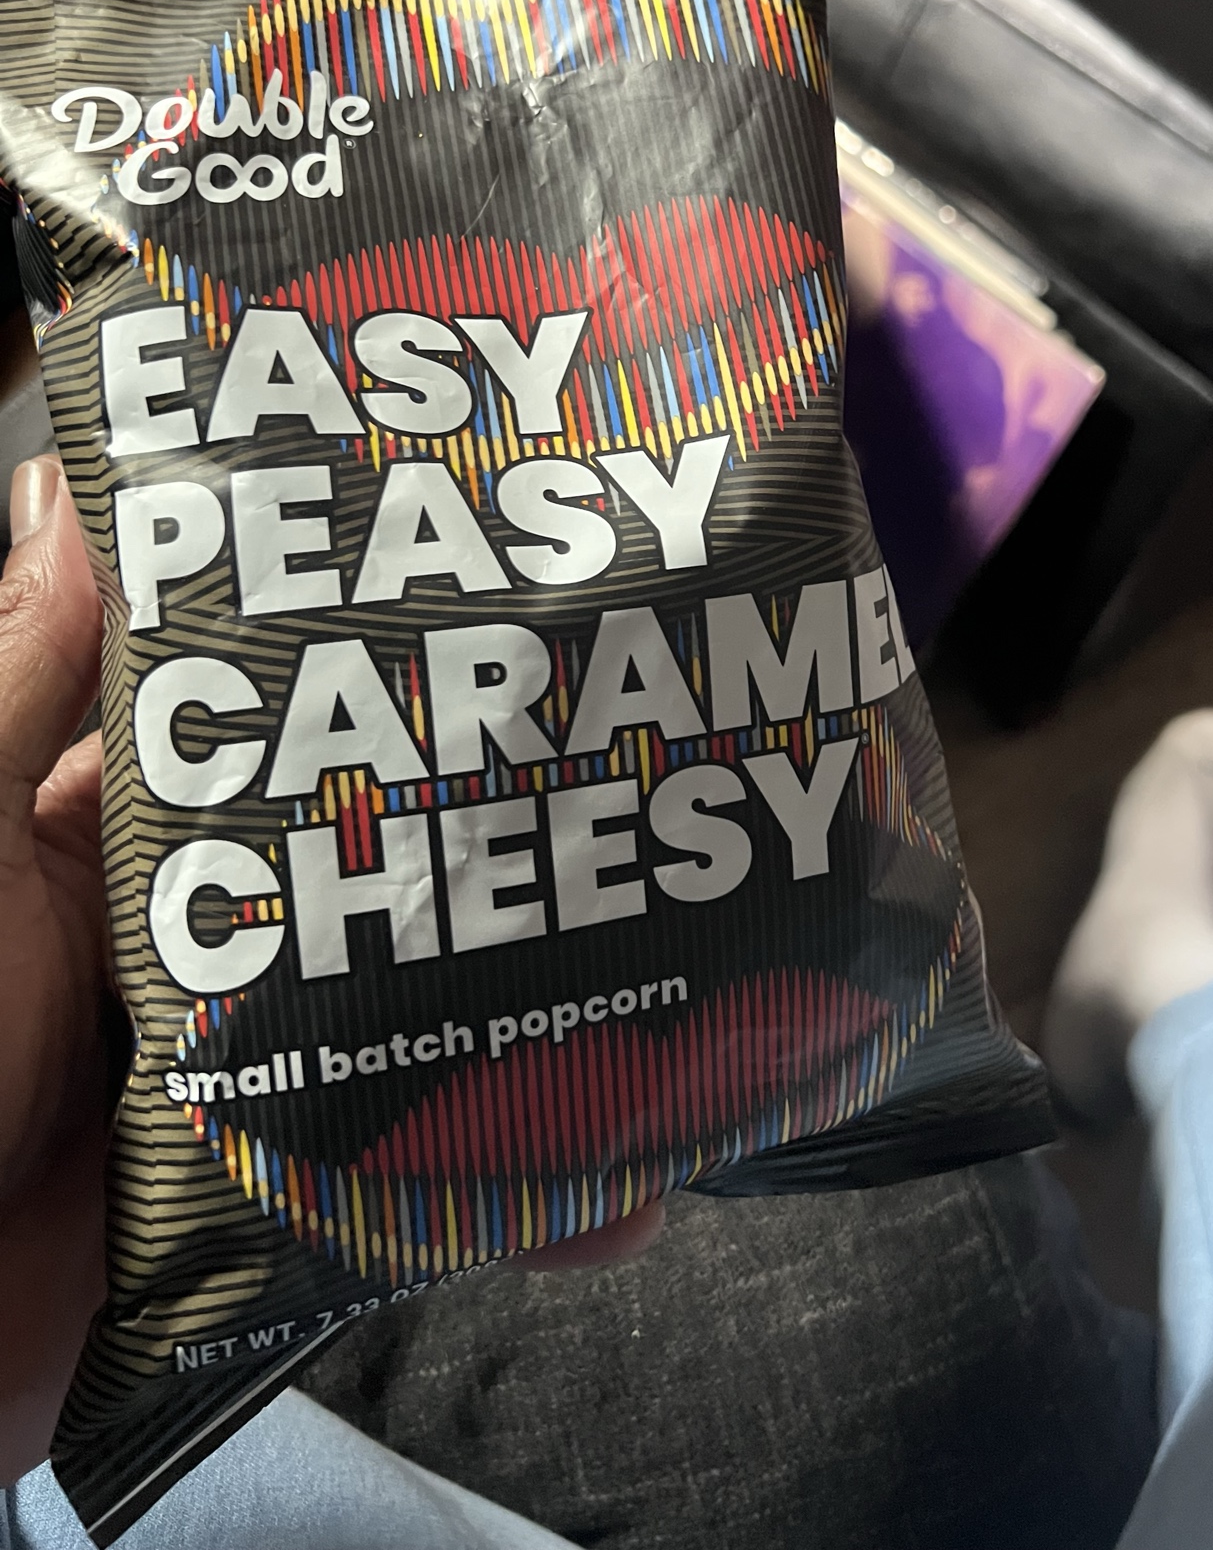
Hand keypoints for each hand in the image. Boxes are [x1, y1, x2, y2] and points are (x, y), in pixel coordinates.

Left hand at [0, 459, 658, 1483]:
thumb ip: (26, 670)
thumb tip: (80, 473)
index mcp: (117, 824)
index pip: (277, 706)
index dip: (387, 651)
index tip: (515, 588)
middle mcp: (200, 931)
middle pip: (386, 861)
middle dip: (512, 830)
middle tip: (656, 765)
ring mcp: (245, 1072)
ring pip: (427, 1023)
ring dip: (550, 1019)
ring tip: (685, 978)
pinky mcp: (269, 1201)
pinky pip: (413, 1185)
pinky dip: (512, 1199)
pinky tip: (608, 1192)